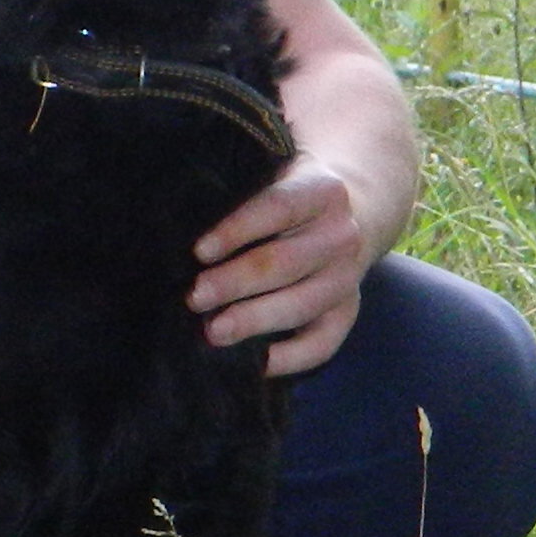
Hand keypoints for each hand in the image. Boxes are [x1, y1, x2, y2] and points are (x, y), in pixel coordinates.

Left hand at [187, 154, 368, 375]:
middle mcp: (341, 235)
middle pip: (284, 262)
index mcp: (321, 192)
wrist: (354, 210)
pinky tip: (258, 363)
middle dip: (235, 283)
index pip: (277, 208)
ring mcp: (348, 277)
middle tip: (193, 297)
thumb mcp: (274, 173)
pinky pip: (325, 341)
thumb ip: (240, 189)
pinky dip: (294, 357)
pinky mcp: (348, 310)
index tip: (198, 251)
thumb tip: (181, 216)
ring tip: (213, 332)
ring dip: (255, 320)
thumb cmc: (287, 193)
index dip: (237, 230)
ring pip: (302, 304)